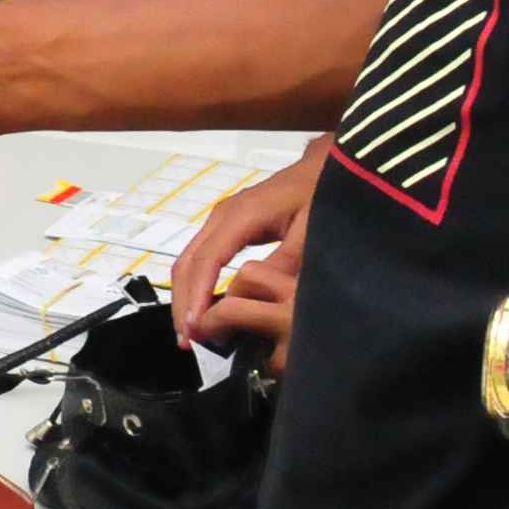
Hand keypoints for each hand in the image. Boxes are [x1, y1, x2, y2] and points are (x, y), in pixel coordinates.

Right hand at [172, 142, 325, 353]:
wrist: (325, 167)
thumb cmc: (320, 193)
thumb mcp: (311, 228)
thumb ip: (287, 259)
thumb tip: (257, 293)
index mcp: (240, 217)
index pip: (207, 261)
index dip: (197, 296)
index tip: (195, 328)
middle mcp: (222, 217)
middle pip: (188, 263)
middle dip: (183, 303)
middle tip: (185, 341)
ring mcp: (221, 220)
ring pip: (190, 261)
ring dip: (186, 296)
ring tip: (190, 332)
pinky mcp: (227, 227)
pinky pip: (201, 258)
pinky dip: (196, 285)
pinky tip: (203, 309)